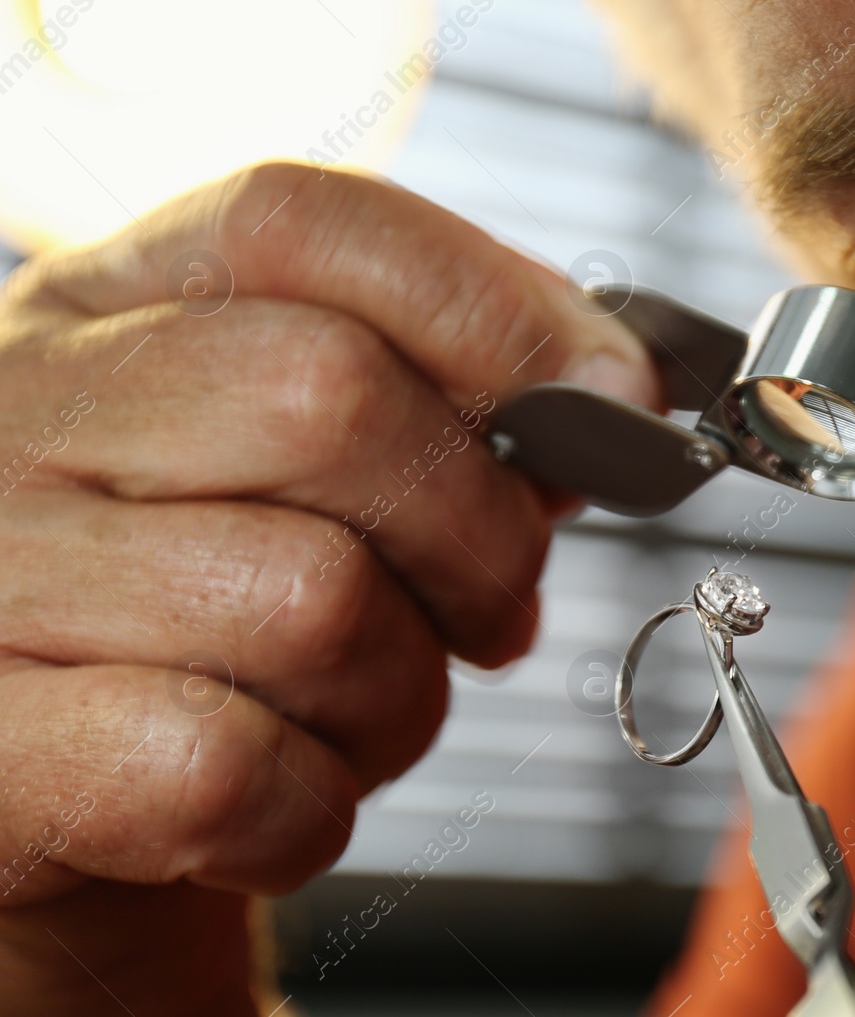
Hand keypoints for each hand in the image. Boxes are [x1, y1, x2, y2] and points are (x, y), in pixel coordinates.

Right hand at [0, 163, 654, 1014]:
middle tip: (494, 607)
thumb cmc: (217, 625)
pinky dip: (309, 806)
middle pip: (331, 399)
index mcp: (110, 306)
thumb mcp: (308, 475)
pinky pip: (225, 767)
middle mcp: (17, 410)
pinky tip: (285, 794)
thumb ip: (442, 405)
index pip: (306, 224)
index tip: (619, 395)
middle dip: (479, 529)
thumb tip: (614, 392)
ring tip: (362, 711)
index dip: (494, 304)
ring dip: (399, 693)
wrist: (64, 804)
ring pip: (307, 602)